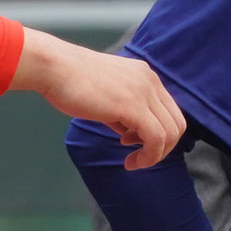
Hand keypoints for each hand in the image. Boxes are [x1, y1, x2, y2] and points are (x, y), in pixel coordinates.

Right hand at [11, 30, 184, 168]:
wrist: (54, 68)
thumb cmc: (69, 80)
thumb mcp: (104, 94)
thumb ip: (121, 111)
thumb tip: (128, 132)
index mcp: (144, 75)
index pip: (169, 110)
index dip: (158, 133)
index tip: (132, 142)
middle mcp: (150, 81)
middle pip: (176, 123)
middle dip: (161, 148)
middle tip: (138, 157)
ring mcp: (144, 92)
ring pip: (170, 133)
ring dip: (154, 155)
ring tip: (133, 162)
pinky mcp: (133, 106)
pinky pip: (156, 138)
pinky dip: (148, 156)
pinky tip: (130, 162)